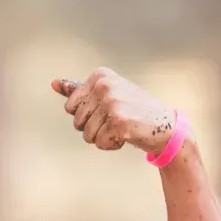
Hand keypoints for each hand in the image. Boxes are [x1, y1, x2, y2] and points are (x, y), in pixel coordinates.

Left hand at [49, 68, 179, 152]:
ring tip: (123, 127)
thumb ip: (79, 90)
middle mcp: (105, 86)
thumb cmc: (134, 111)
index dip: (87, 115)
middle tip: (118, 120)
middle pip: (77, 121)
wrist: (167, 127)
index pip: (70, 107)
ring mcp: (112, 103)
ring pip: (87, 134)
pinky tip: (128, 136)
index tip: (109, 109)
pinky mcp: (119, 121)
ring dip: (103, 137)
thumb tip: (53, 83)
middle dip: (95, 128)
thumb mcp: (107, 95)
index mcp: (100, 76)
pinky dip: (112, 145)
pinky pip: (100, 143)